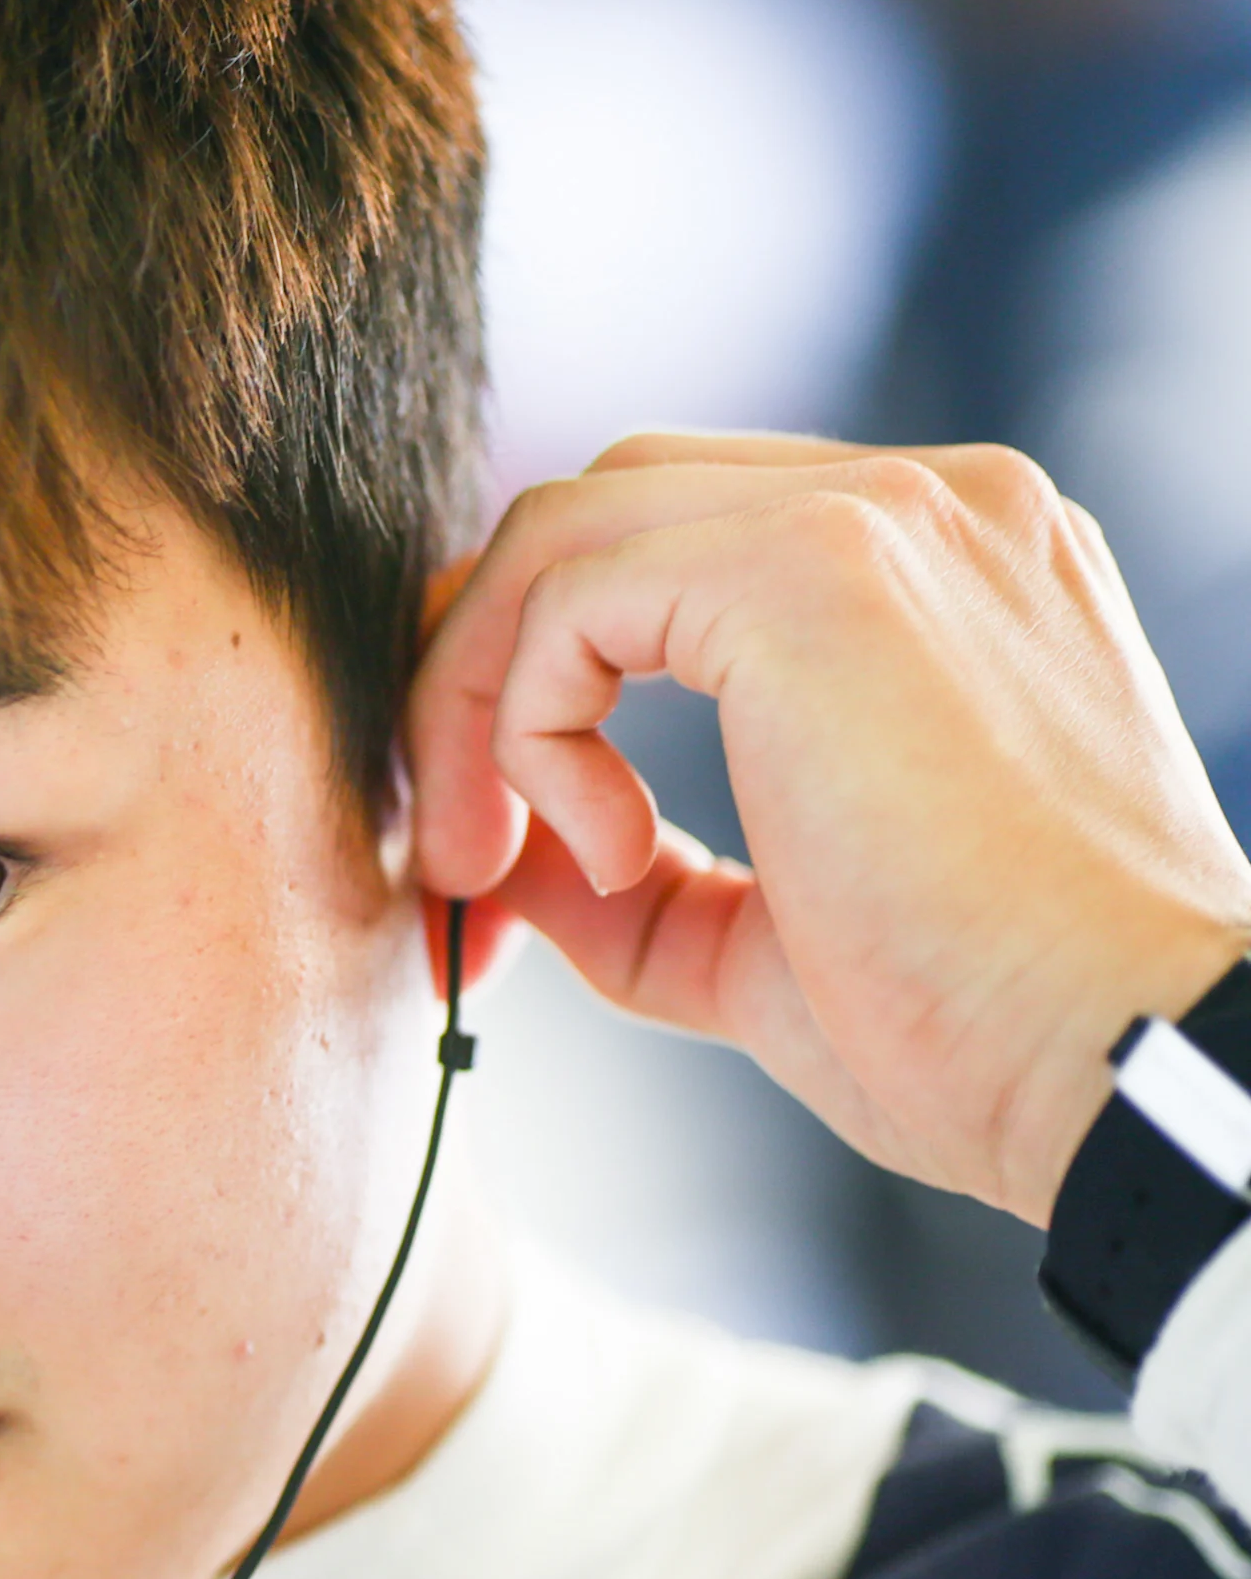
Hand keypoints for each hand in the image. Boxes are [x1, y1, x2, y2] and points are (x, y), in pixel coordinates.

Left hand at [410, 433, 1250, 1225]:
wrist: (1124, 1069)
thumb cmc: (986, 1031)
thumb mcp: (766, 940)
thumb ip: (636, 881)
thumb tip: (492, 851)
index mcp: (945, 574)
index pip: (676, 545)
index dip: (545, 673)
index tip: (502, 841)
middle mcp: (930, 508)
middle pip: (604, 510)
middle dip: (479, 666)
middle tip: (453, 844)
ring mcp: (885, 517)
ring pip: (565, 535)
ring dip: (473, 701)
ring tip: (485, 863)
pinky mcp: (821, 568)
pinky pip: (571, 597)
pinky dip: (525, 724)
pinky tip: (600, 848)